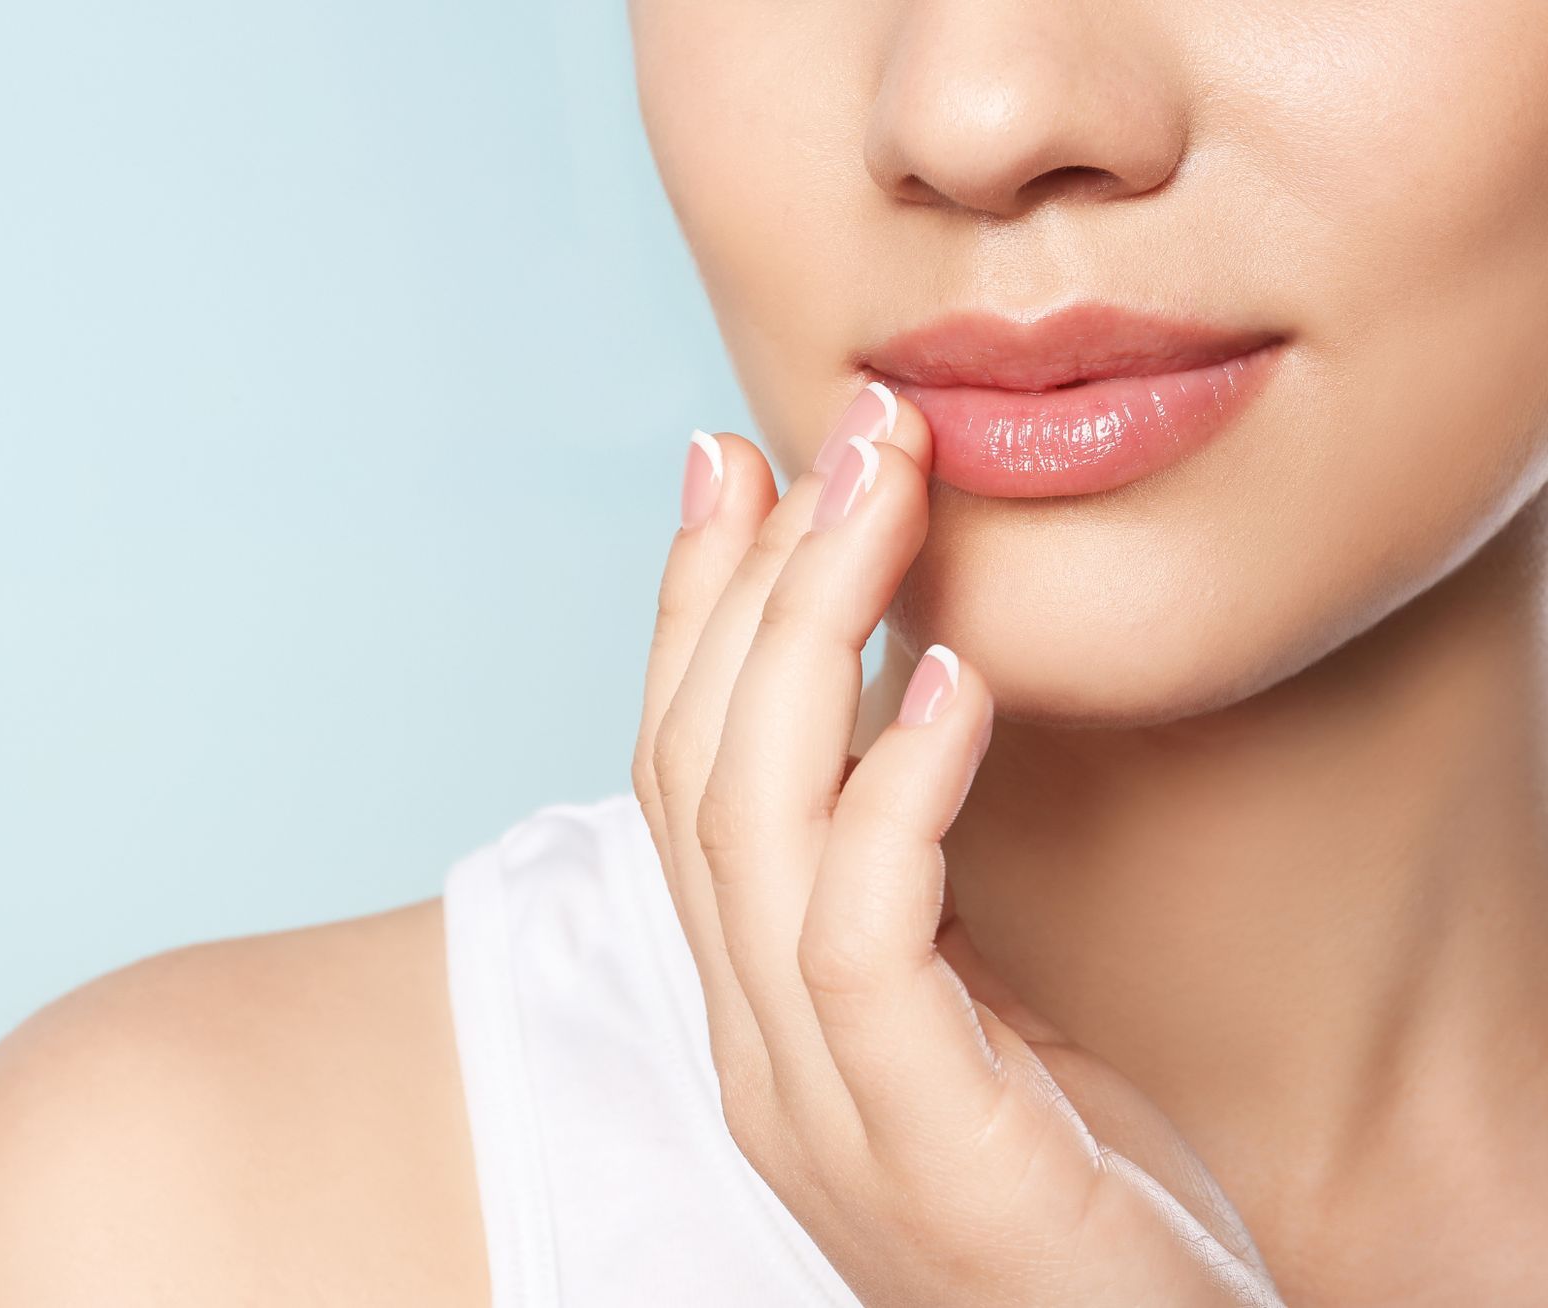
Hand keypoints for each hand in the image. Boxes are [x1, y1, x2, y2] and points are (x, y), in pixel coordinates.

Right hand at [630, 410, 1282, 1306]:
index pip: (678, 780)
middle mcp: (754, 1055)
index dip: (689, 613)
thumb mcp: (978, 1012)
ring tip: (878, 491)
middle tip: (835, 429)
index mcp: (755, 1015)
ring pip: (752, 830)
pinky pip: (864, 938)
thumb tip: (886, 700)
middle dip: (751, 580)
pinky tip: (946, 678)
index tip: (728, 466)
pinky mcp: (920, 1149)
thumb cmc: (1086, 1203)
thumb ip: (906, 882)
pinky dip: (892, 789)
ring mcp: (819, 1110)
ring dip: (805, 637)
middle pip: (694, 777)